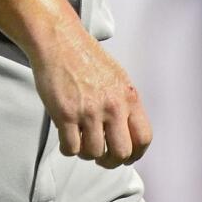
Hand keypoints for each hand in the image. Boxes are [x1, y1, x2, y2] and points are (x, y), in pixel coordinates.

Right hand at [29, 19, 151, 167]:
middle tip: (101, 157)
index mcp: (128, 97)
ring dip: (86, 153)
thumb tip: (127, 130)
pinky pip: (71, 148)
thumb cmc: (84, 56)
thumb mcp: (117, 76)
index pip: (143, 138)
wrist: (58, 40)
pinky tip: (65, 139)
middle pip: (121, 153)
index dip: (135, 153)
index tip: (124, 156)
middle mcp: (112, 106)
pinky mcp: (65, 113)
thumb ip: (125, 103)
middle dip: (110, 160)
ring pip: (93, 153)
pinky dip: (67, 149)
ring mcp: (88, 111)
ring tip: (80, 143)